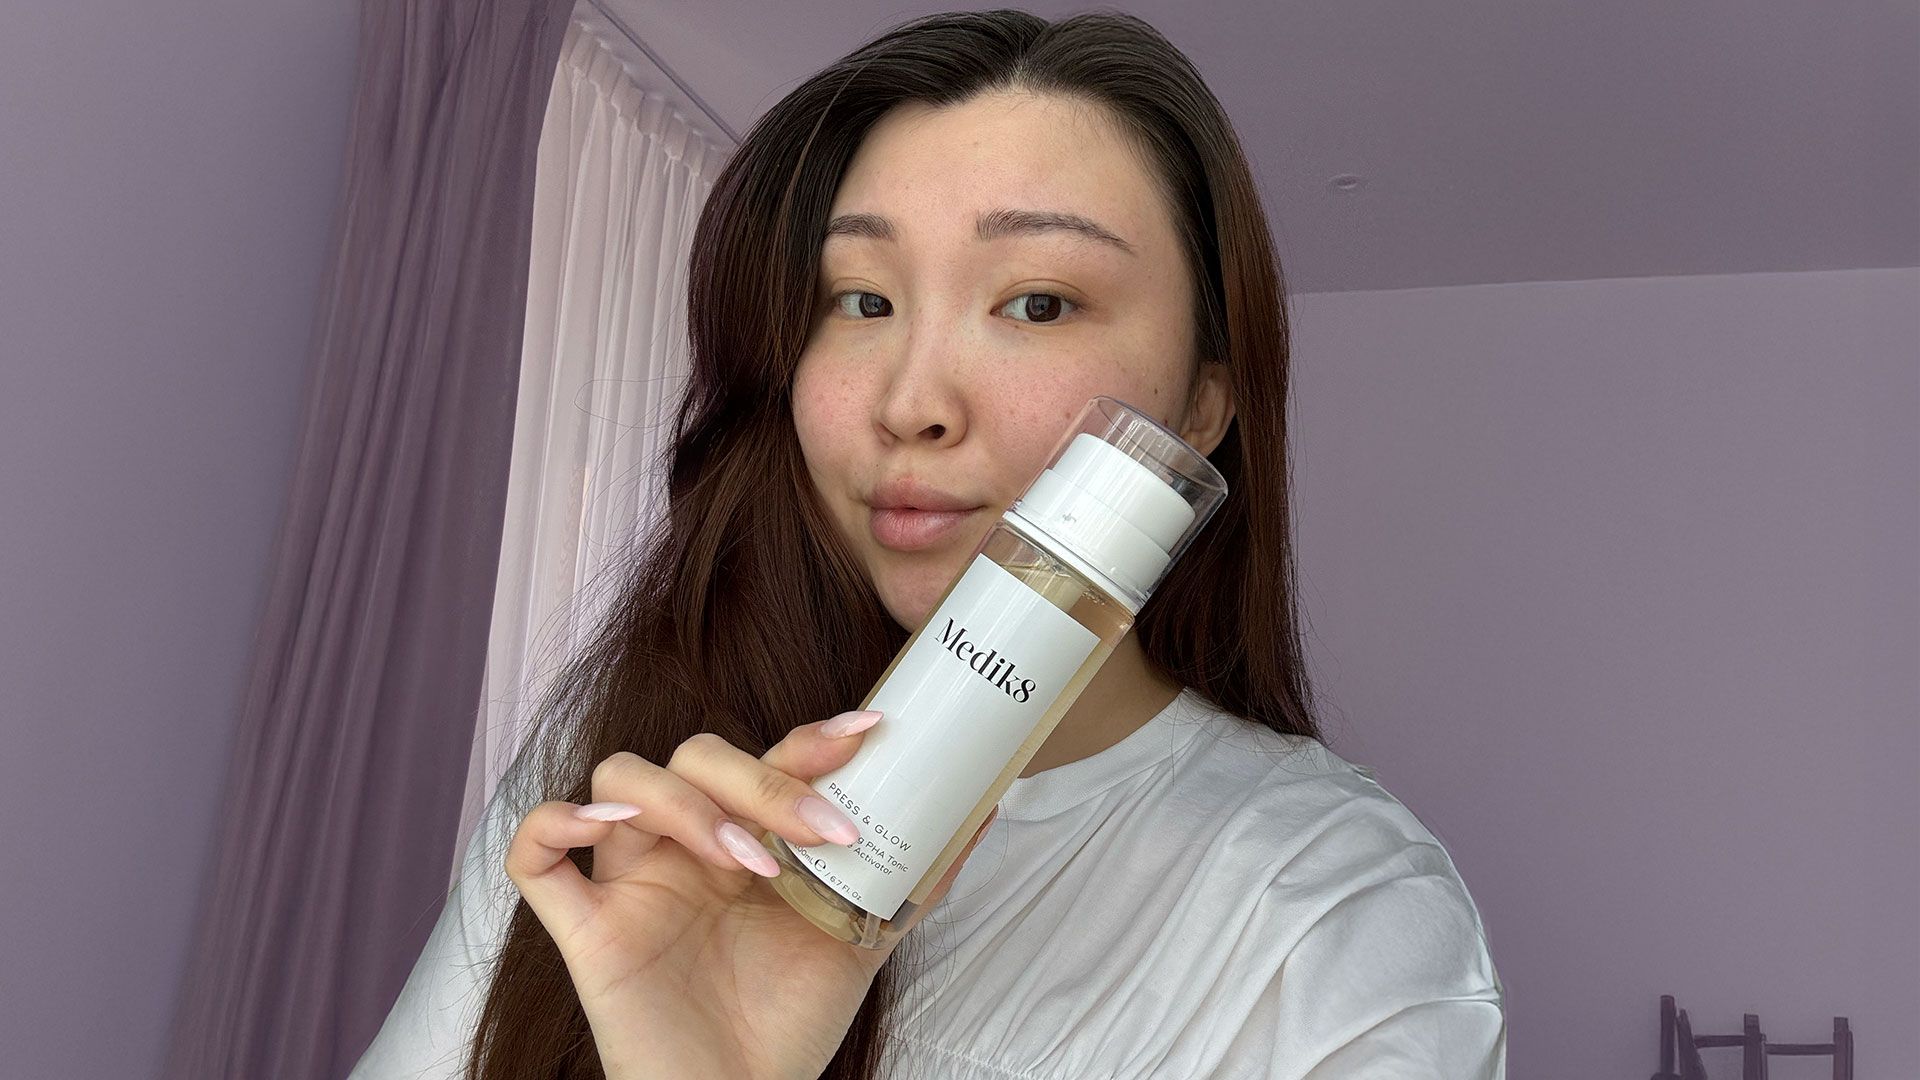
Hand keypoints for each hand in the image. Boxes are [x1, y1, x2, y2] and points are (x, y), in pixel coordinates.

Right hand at [504, 711, 998, 1079]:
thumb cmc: (787, 1024)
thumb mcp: (862, 940)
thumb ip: (911, 880)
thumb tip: (981, 816)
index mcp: (743, 838)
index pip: (765, 756)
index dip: (809, 737)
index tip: (869, 734)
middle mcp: (683, 847)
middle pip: (694, 755)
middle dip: (761, 782)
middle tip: (821, 835)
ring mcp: (630, 882)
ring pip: (620, 776)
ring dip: (684, 804)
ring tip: (746, 864)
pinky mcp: (585, 931)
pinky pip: (533, 852)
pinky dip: (557, 821)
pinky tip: (606, 833)